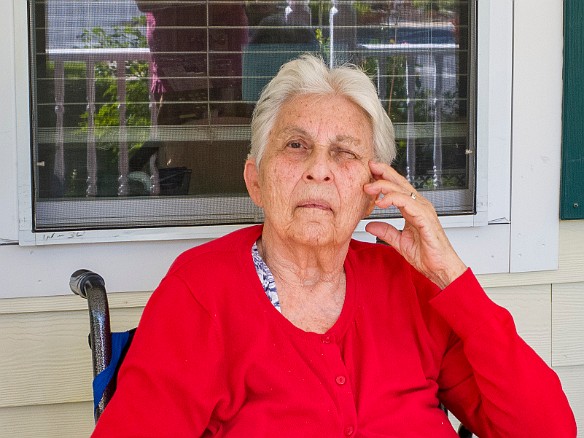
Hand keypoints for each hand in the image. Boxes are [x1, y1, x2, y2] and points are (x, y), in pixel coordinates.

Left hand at [363, 161, 466, 288]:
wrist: (440, 268)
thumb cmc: (427, 255)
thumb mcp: (399, 242)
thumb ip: (386, 232)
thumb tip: (369, 226)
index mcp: (414, 209)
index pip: (398, 188)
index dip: (385, 178)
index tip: (370, 174)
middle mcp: (420, 207)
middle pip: (401, 183)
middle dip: (384, 173)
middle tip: (369, 167)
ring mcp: (424, 211)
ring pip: (403, 190)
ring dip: (384, 186)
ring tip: (369, 187)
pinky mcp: (425, 219)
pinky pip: (408, 203)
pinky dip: (394, 199)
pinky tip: (381, 202)